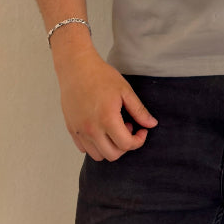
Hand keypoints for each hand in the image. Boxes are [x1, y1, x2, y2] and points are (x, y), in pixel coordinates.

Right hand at [55, 46, 156, 160]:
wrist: (76, 68)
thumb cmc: (101, 76)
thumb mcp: (125, 90)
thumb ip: (139, 110)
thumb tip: (152, 124)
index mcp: (107, 119)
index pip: (126, 145)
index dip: (139, 140)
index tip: (142, 130)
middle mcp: (91, 129)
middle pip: (113, 155)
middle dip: (125, 145)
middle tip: (128, 126)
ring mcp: (79, 131)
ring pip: (98, 155)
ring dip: (110, 147)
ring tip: (114, 127)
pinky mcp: (71, 130)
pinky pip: (84, 148)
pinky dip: (95, 145)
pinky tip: (101, 128)